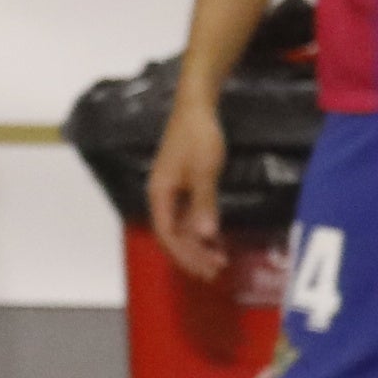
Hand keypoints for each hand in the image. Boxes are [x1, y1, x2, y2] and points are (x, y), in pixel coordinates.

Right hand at [146, 93, 231, 281]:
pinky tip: (215, 237)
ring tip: (218, 260)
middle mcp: (161, 195)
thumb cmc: (198, 136)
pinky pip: (187, 215)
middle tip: (215, 272)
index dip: (186, 254)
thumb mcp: (204, 170)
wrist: (196, 106)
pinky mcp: (182, 183)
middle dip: (192, 255)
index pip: (168, 234)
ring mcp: (171, 190)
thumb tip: (204, 236)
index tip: (205, 268)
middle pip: (172, 234)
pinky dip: (200, 229)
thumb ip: (203, 203)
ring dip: (197, 245)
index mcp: (160, 194)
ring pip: (180, 226)